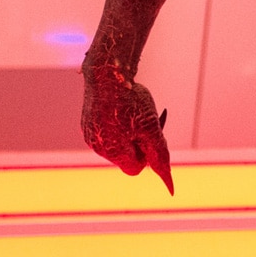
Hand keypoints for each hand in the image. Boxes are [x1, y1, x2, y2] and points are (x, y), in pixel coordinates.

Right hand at [82, 64, 174, 193]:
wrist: (107, 74)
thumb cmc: (131, 101)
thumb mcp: (151, 128)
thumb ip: (159, 155)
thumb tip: (169, 182)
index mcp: (112, 152)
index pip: (136, 168)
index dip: (147, 154)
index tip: (150, 135)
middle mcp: (97, 148)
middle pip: (125, 157)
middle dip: (137, 144)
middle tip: (144, 121)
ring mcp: (90, 135)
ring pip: (115, 145)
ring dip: (127, 134)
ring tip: (131, 112)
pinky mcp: (86, 123)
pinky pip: (106, 132)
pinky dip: (115, 125)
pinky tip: (119, 108)